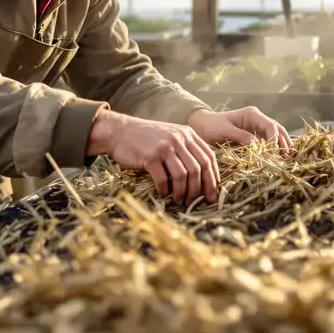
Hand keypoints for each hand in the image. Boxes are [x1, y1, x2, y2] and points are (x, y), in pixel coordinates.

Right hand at [87, 110, 219, 203]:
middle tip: (197, 201)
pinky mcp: (150, 156)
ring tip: (180, 200)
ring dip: (183, 192)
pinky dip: (165, 190)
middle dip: (201, 188)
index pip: (209, 157)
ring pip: (183, 175)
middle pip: (199, 168)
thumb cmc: (146, 138)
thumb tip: (202, 175)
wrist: (119, 131)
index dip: (213, 177)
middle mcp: (179, 138)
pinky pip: (163, 179)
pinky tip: (163, 194)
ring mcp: (165, 147)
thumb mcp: (171, 136)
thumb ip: (186, 149)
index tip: (212, 193)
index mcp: (188, 134)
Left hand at [187, 107, 292, 152]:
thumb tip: (258, 145)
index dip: (274, 138)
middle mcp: (257, 119)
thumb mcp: (225, 131)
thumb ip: (241, 136)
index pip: (270, 125)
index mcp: (252, 114)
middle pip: (276, 129)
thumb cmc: (211, 126)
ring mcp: (256, 127)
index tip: (274, 152)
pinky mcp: (254, 135)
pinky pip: (268, 141)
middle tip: (288, 156)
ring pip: (275, 134)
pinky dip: (274, 148)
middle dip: (283, 141)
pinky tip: (279, 157)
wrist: (202, 126)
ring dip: (282, 145)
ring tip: (288, 157)